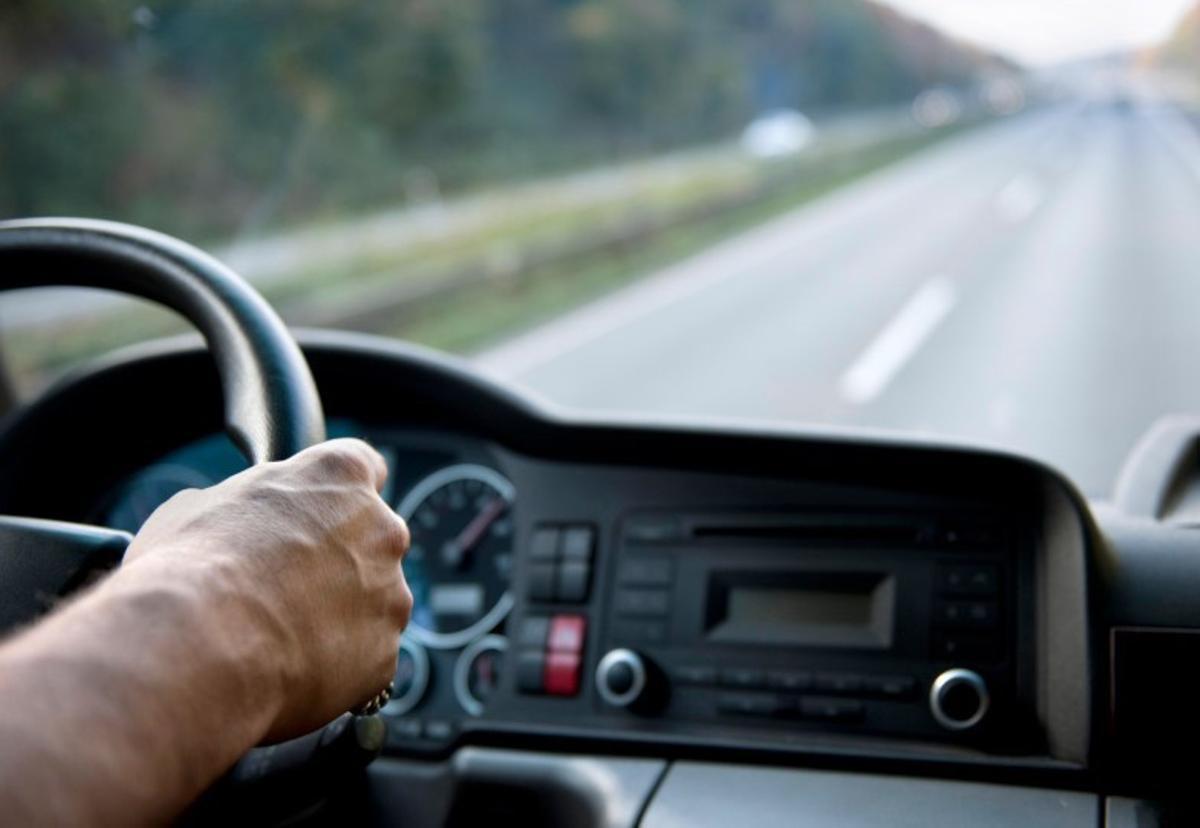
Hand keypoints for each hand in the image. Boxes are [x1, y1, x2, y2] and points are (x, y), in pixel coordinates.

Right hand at [122, 438, 411, 741]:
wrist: (199, 648)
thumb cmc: (190, 569)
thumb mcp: (197, 506)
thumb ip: (243, 504)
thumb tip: (233, 519)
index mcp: (340, 476)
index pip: (364, 467)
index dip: (337, 494)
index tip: (321, 512)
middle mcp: (381, 530)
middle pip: (372, 541)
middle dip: (338, 561)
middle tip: (285, 587)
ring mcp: (390, 596)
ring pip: (373, 604)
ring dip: (340, 616)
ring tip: (278, 636)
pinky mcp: (385, 655)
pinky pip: (364, 658)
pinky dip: (336, 665)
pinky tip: (289, 670)